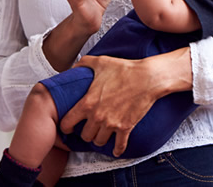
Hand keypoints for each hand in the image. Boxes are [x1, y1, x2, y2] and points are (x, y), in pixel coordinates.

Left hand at [59, 52, 189, 156]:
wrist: (147, 78)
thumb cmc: (123, 69)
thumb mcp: (99, 62)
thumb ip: (83, 64)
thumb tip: (73, 67)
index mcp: (87, 103)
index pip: (68, 122)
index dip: (65, 126)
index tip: (68, 127)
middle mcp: (97, 116)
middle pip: (84, 136)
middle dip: (85, 133)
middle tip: (87, 129)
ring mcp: (112, 124)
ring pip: (99, 142)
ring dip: (99, 139)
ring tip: (100, 134)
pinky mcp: (126, 128)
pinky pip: (119, 146)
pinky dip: (117, 150)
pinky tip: (115, 150)